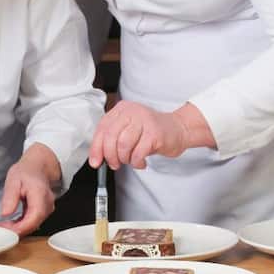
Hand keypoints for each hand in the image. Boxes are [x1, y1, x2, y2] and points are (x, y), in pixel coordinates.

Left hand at [0, 143, 60, 236]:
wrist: (38, 167)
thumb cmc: (27, 171)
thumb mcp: (13, 179)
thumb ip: (10, 197)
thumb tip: (5, 213)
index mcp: (40, 195)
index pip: (33, 218)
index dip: (19, 228)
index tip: (4, 230)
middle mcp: (47, 205)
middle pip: (33, 225)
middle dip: (15, 231)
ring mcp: (46, 210)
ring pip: (32, 226)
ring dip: (17, 229)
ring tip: (1, 226)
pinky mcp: (42, 213)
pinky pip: (32, 223)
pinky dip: (20, 226)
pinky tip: (9, 224)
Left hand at [88, 101, 215, 169]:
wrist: (178, 129)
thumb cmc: (151, 132)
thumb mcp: (129, 130)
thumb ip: (112, 140)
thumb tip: (96, 158)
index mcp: (122, 109)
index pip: (102, 128)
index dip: (96, 147)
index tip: (96, 161)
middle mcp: (132, 111)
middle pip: (111, 136)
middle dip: (110, 155)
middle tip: (115, 164)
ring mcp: (144, 120)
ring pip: (123, 144)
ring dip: (125, 159)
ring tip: (131, 160)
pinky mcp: (154, 133)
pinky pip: (138, 153)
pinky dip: (137, 162)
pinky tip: (141, 162)